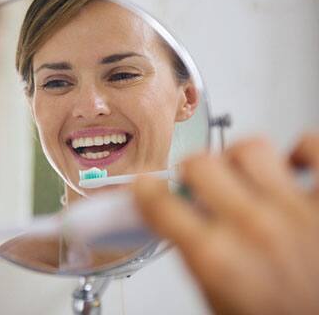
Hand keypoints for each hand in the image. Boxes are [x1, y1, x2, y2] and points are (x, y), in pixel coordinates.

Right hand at [133, 134, 318, 314]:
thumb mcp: (217, 299)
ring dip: (239, 160)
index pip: (160, 202)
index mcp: (216, 258)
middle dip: (192, 171)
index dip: (146, 191)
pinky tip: (289, 168)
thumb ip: (197, 255)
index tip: (148, 187)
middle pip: (201, 163)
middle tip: (198, 181)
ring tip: (241, 174)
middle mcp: (254, 228)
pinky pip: (313, 148)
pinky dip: (300, 153)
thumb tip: (183, 223)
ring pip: (252, 148)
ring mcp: (296, 211)